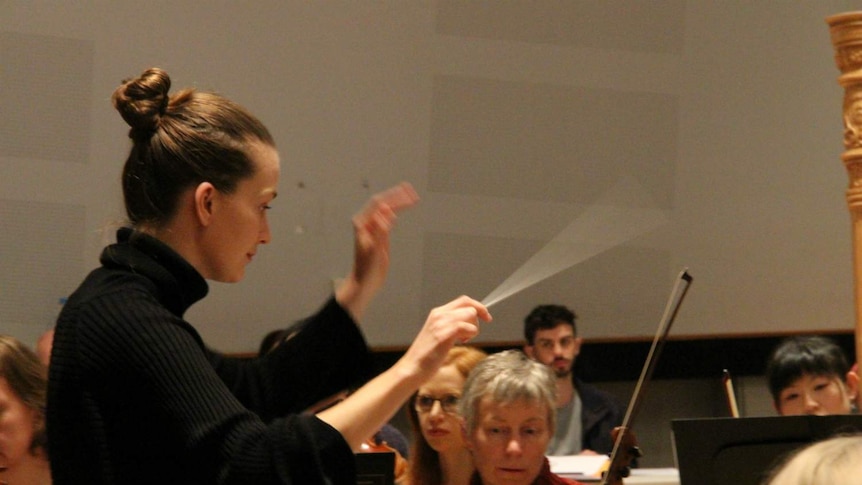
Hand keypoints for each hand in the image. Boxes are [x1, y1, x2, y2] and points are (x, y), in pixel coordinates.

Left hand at [336, 182, 418, 319]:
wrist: (364, 282)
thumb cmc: (366, 268)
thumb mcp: (374, 249)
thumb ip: (380, 228)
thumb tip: (386, 210)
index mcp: (362, 223)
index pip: (379, 203)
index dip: (393, 197)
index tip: (408, 194)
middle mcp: (366, 223)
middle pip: (383, 203)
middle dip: (397, 196)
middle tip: (412, 191)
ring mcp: (373, 228)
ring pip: (386, 210)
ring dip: (398, 202)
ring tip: (411, 196)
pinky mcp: (379, 235)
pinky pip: (388, 219)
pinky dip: (397, 212)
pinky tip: (403, 208)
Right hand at [397, 295, 491, 381]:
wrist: (412, 368)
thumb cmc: (427, 356)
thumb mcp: (439, 334)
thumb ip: (452, 325)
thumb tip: (471, 322)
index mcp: (437, 313)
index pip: (463, 300)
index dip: (478, 306)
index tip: (486, 317)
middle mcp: (439, 314)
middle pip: (468, 304)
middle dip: (479, 316)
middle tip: (478, 330)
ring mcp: (440, 323)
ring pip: (469, 314)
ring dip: (473, 328)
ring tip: (464, 339)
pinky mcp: (443, 335)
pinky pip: (465, 326)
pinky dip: (470, 334)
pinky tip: (461, 342)